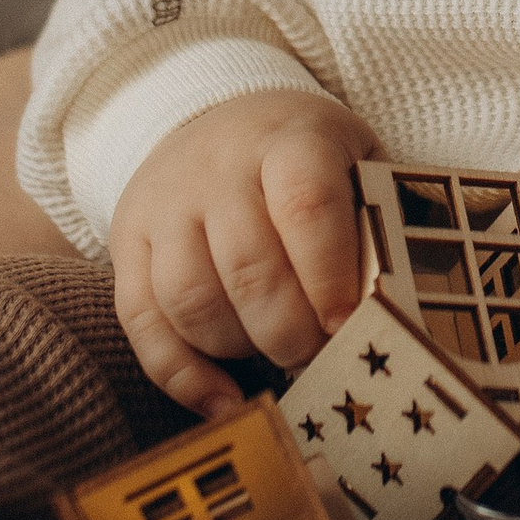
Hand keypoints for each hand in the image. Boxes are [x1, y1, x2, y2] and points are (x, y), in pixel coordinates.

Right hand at [110, 90, 379, 412]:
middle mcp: (217, 169)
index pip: (306, 204)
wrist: (216, 119)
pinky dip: (182, 375)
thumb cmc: (303, 160)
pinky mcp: (126, 241)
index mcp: (289, 141)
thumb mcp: (353, 163)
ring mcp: (165, 206)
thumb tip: (393, 307)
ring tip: (280, 356)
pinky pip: (141, 321)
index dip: (328, 273)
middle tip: (321, 355)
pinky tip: (224, 400)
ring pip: (190, 298)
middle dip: (290, 331)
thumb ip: (372, 225)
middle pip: (247, 266)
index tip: (348, 323)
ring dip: (240, 348)